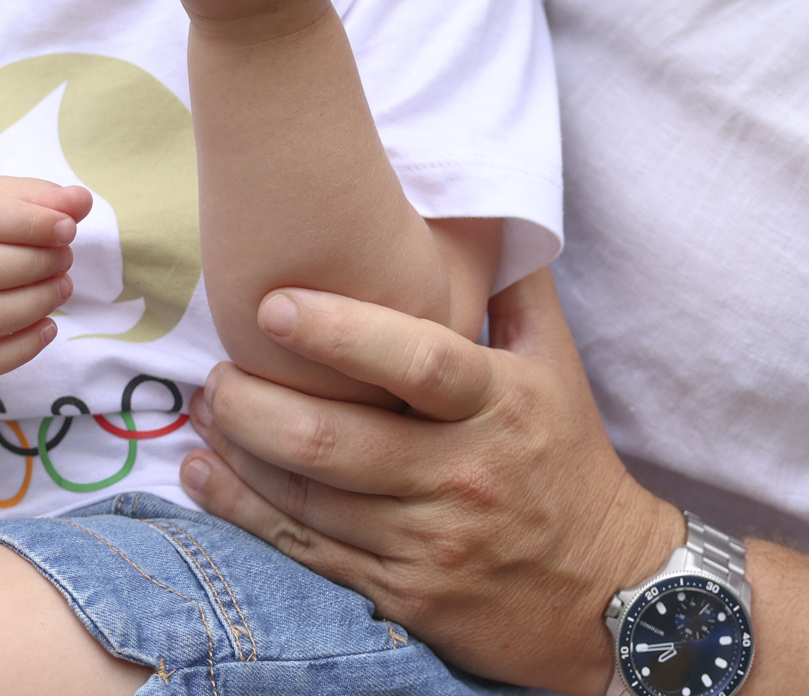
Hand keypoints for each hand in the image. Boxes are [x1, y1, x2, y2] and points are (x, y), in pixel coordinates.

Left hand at [180, 268, 679, 695]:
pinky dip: (248, 513)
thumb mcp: (557, 365)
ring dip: (242, 452)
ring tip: (203, 409)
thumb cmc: (570, 459)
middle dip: (259, 402)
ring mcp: (427, 540)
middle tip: (217, 368)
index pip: (417, 362)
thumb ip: (514, 288)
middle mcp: (460, 473)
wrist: (605, 591)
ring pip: (312, 497)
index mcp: (499, 404)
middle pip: (338, 439)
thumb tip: (475, 215)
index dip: (342, 333)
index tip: (276, 303)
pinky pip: (310, 552)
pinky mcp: (401, 594)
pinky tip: (206, 477)